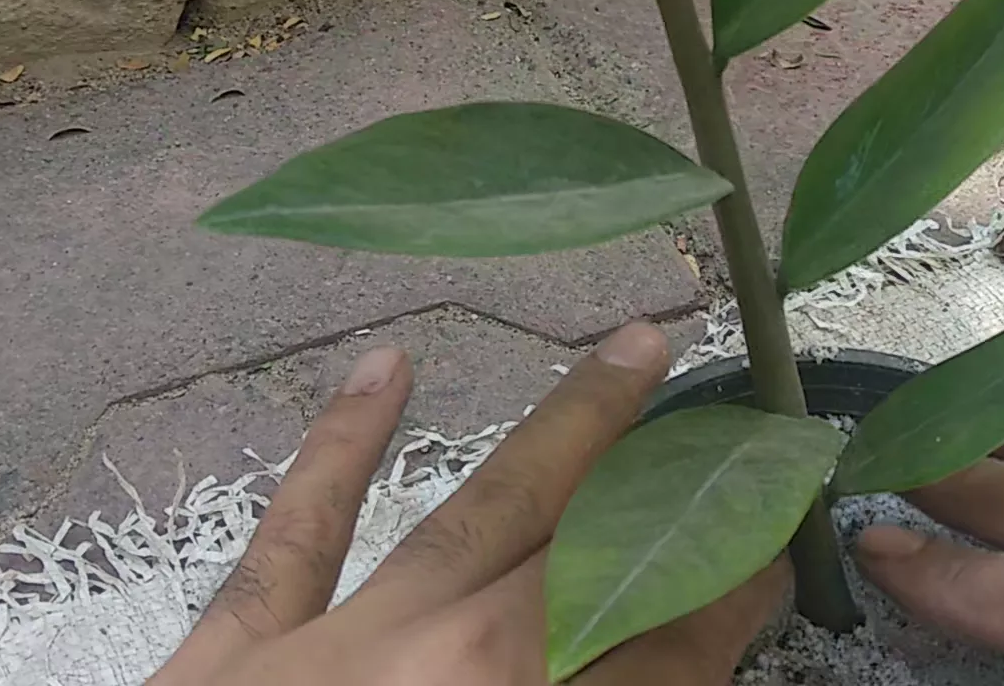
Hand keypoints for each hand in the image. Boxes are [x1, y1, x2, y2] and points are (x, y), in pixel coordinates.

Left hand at [151, 323, 785, 684]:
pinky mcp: (228, 658)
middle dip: (683, 496)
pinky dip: (340, 449)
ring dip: (565, 432)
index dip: (732, 604)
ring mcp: (333, 654)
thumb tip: (650, 675)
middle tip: (743, 426)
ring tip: (631, 350)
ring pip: (474, 517)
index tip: (775, 558)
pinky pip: (295, 538)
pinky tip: (386, 367)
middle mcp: (448, 677)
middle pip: (598, 565)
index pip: (665, 660)